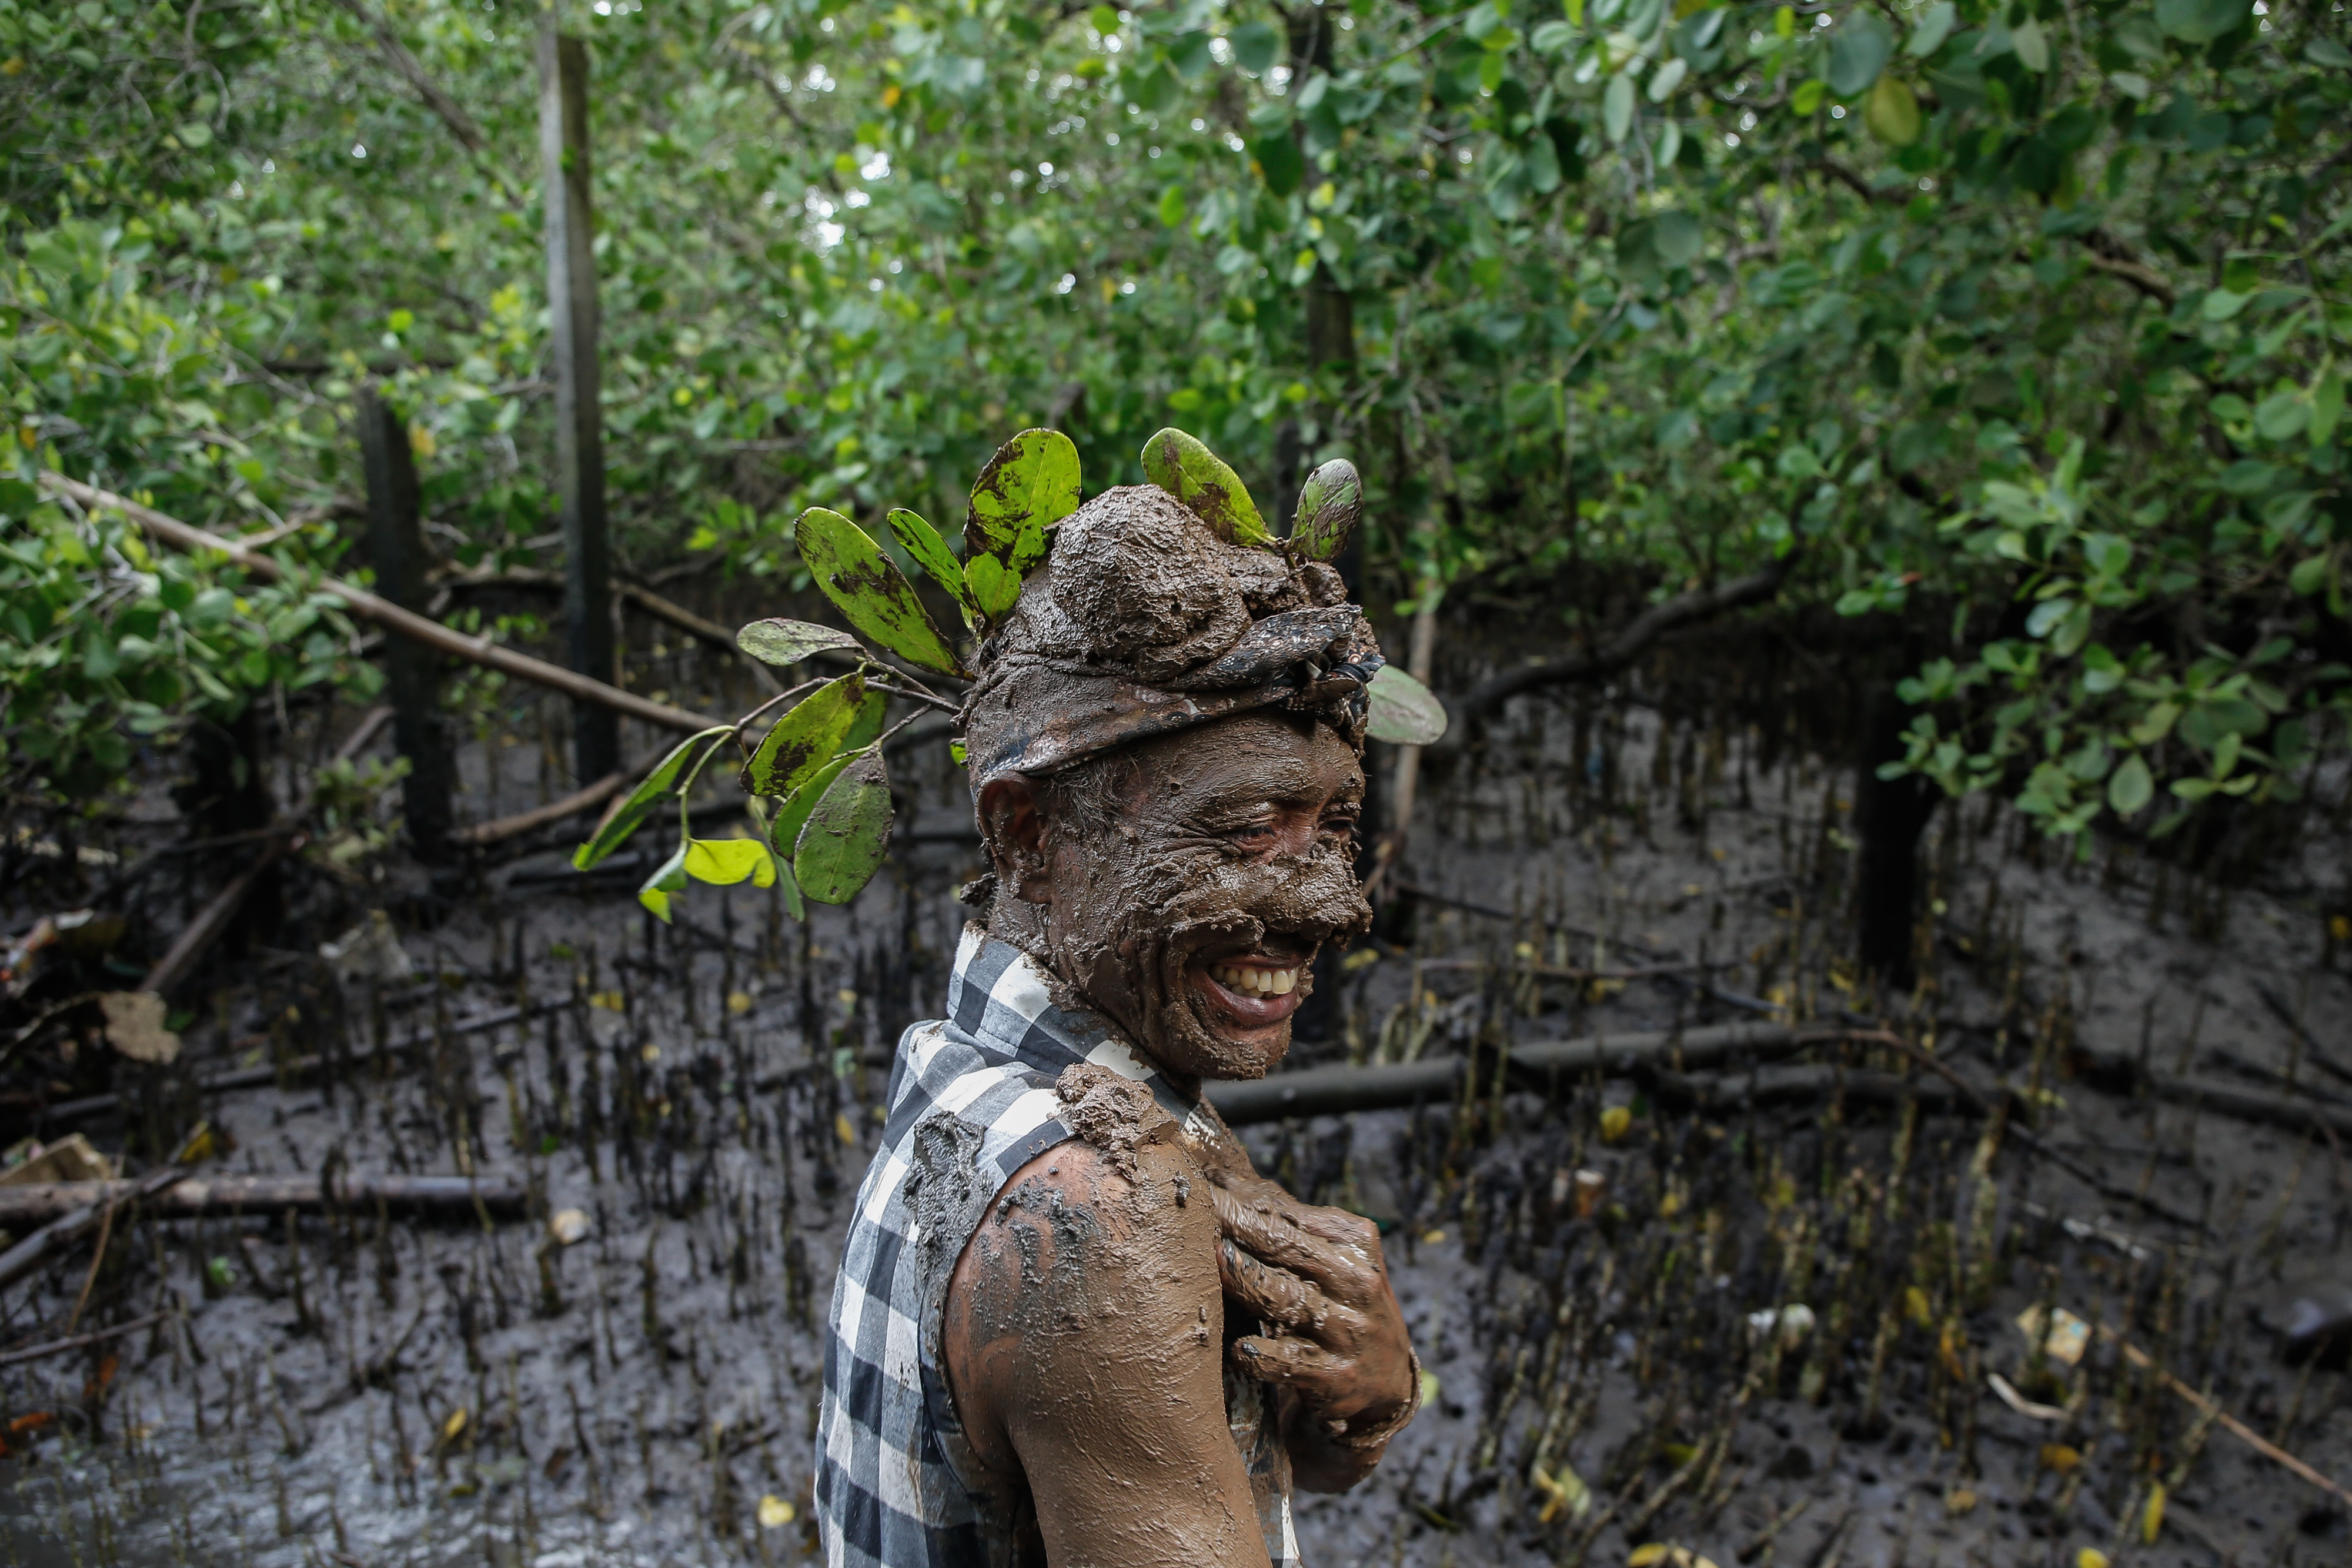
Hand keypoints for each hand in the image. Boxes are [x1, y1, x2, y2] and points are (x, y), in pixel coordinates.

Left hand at [1209, 1172, 1414, 1440]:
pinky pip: (1289, 1362)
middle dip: (1230, 1225)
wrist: (1384, 1379)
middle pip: (1282, 1246)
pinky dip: (1260, 1355)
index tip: (1192, 1186)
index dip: (1234, 1199)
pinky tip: (1236, 1348)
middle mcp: (1356, 1280)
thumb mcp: (1327, 1257)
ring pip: (1284, 1298)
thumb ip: (1282, 1220)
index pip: (1285, 1213)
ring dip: (1242, 1280)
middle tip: (1185, 1213)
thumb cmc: (1337, 1302)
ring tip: (1209, 1263)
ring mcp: (1348, 1330)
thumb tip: (1215, 1169)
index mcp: (1354, 1239)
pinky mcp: (1336, 1376)